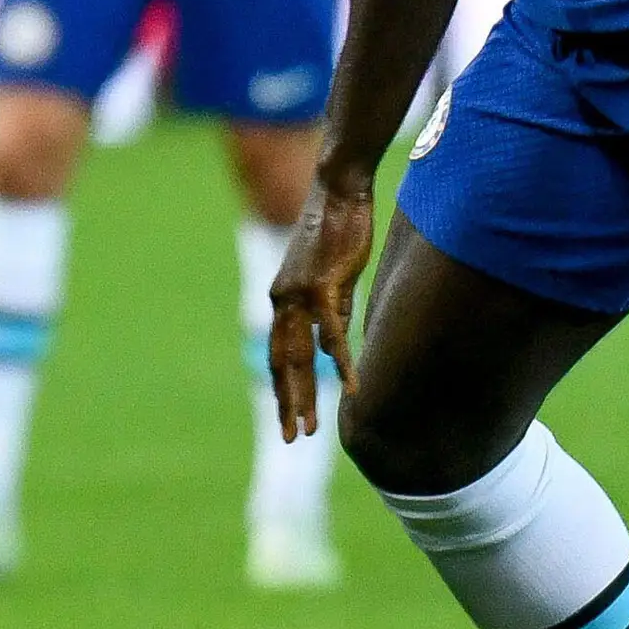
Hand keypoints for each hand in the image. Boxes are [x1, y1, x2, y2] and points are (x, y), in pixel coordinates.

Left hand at [266, 162, 378, 439]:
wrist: (339, 190)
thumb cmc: (339, 230)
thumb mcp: (331, 279)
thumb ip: (330, 314)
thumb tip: (330, 350)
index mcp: (282, 299)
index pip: (279, 354)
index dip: (283, 388)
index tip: (288, 417)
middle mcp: (283, 300)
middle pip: (284, 363)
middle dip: (287, 405)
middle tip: (291, 438)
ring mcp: (300, 294)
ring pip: (300, 357)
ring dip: (306, 396)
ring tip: (311, 428)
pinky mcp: (323, 285)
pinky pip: (332, 334)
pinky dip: (341, 363)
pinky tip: (349, 386)